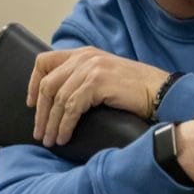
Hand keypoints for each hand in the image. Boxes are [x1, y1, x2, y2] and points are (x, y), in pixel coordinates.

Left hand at [27, 47, 169, 146]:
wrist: (161, 91)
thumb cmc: (137, 89)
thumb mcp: (106, 76)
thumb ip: (84, 79)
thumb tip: (60, 101)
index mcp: (84, 53)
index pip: (44, 61)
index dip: (32, 83)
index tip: (32, 104)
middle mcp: (84, 57)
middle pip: (48, 84)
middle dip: (40, 112)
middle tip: (40, 132)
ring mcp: (91, 68)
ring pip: (58, 99)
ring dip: (51, 124)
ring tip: (51, 140)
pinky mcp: (96, 82)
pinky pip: (71, 108)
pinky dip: (64, 125)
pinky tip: (64, 136)